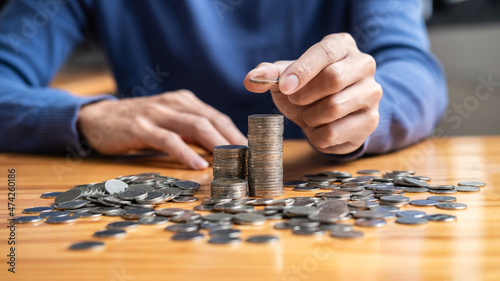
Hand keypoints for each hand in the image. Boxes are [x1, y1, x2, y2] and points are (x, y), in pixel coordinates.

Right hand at [77, 89, 246, 168]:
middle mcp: (174, 103)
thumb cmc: (139, 124)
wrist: (97, 118)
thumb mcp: (169, 123)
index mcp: (184, 101)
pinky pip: (168, 140)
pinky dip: (185, 152)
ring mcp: (157, 114)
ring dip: (216, 144)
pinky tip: (197, 165)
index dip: (236, 133)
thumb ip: (192, 133)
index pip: (217, 117)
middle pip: (212, 120)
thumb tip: (221, 151)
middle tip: (249, 159)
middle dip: (233, 139)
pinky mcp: (140, 127)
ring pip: (195, 126)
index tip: (253, 151)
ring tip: (232, 160)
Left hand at [244, 33, 381, 154]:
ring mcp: (371, 93)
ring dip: (310, 116)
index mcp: (342, 45)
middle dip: (305, 95)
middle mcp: (364, 65)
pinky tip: (319, 129)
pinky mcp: (370, 120)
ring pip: (334, 107)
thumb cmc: (309, 89)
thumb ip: (269, 76)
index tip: (284, 87)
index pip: (325, 52)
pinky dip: (316, 135)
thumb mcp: (287, 78)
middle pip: (333, 79)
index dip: (302, 70)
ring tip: (309, 115)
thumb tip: (251, 79)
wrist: (332, 115)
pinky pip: (334, 132)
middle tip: (296, 101)